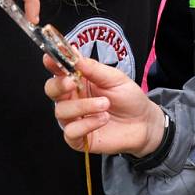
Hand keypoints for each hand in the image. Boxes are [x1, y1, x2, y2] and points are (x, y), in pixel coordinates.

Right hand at [44, 55, 165, 155]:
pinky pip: (71, 131)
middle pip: (52, 90)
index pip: (59, 71)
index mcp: (79, 81)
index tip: (49, 58)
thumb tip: (75, 56)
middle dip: (59, 85)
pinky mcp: (78, 138)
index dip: (52, 63)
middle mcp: (73, 99)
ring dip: (83, 106)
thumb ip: (94, 69)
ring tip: (105, 104)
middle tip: (73, 82)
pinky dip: (87, 124)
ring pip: (61, 111)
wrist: (144, 122)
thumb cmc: (129, 98)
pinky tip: (103, 119)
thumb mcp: (115, 78)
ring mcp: (74, 118)